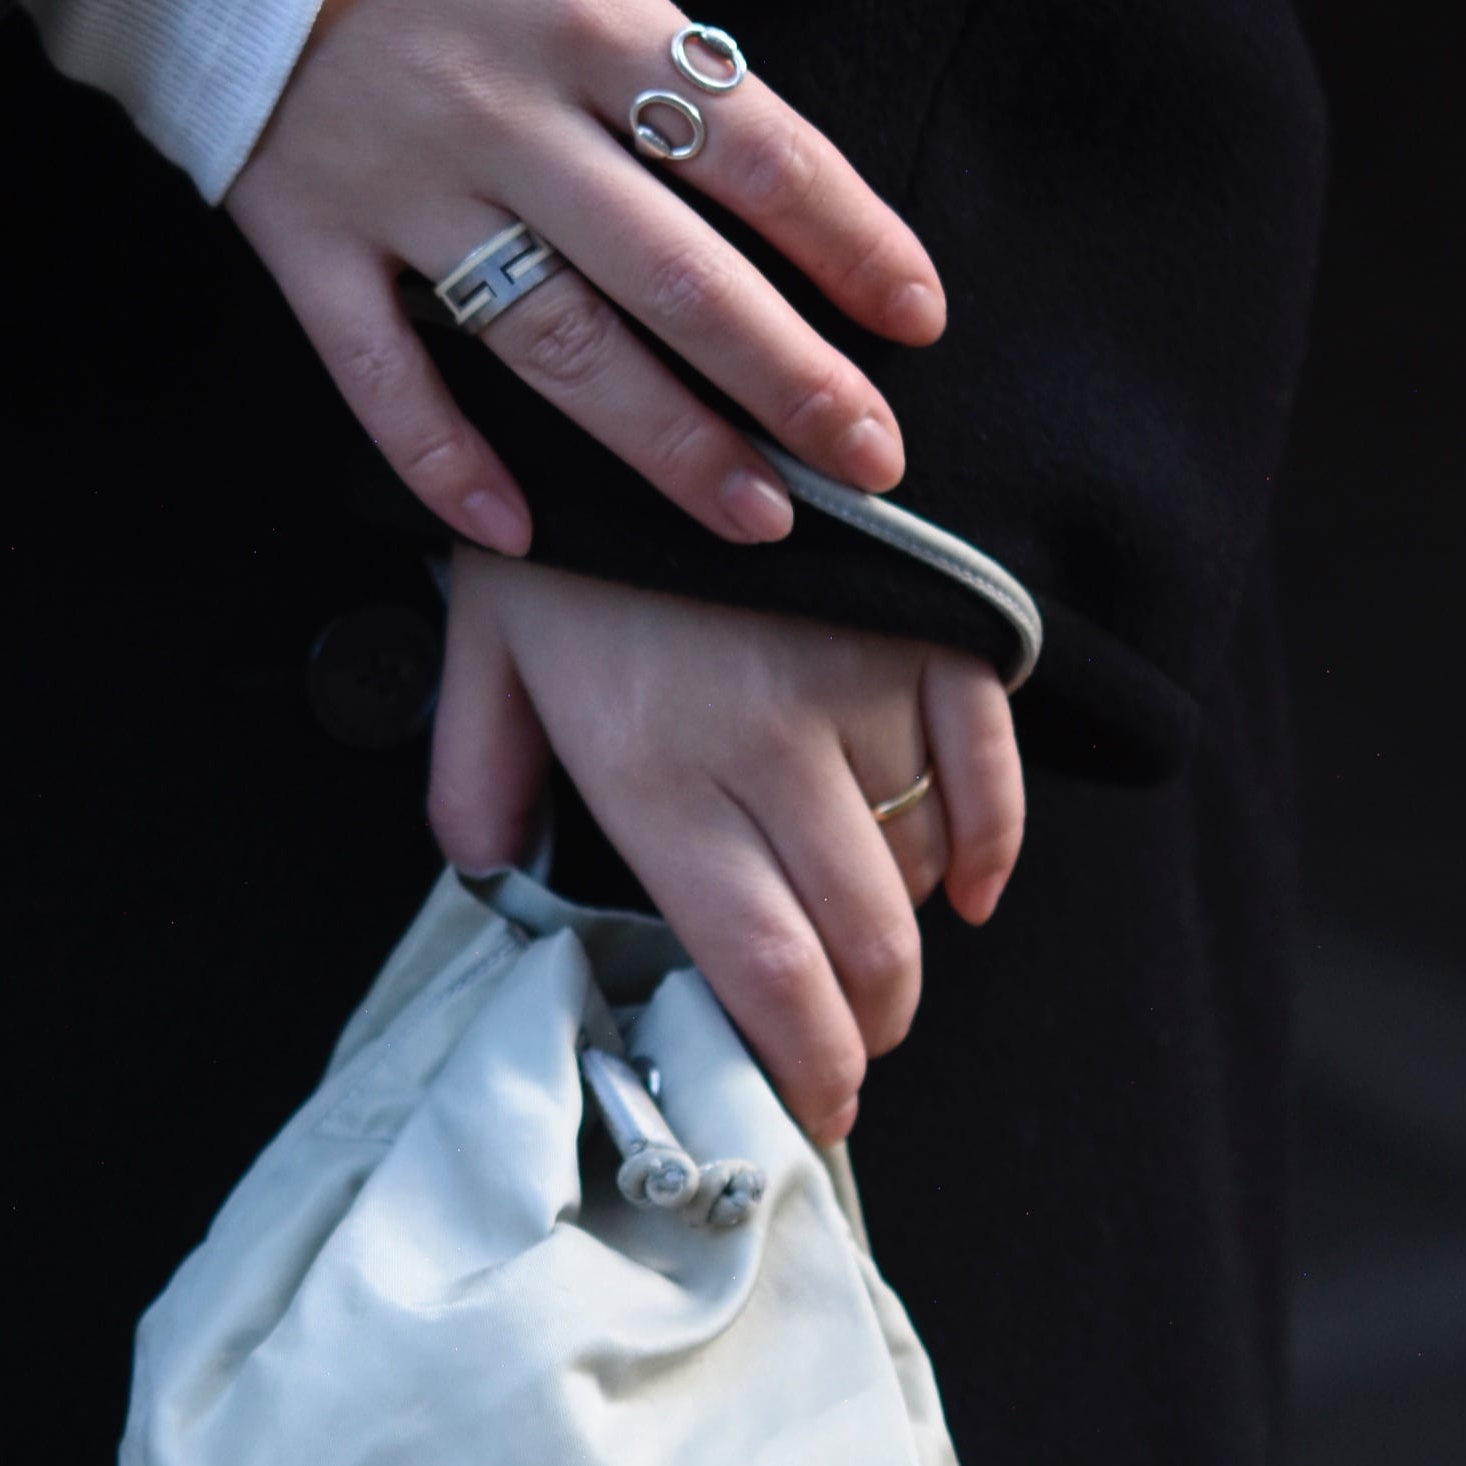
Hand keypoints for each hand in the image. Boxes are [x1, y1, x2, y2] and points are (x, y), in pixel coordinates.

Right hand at [227, 0, 944, 559]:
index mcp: (582, 5)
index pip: (752, 143)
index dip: (848, 237)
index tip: (917, 318)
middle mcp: (503, 113)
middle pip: (674, 272)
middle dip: (785, 380)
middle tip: (870, 463)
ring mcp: (399, 187)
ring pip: (551, 342)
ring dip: (660, 442)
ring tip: (752, 520)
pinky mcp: (303, 235)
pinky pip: (376, 371)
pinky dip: (440, 458)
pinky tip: (516, 531)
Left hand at [430, 554, 1024, 1143]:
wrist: (654, 353)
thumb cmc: (560, 515)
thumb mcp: (479, 647)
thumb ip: (478, 775)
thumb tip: (493, 872)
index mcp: (651, 772)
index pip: (760, 968)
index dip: (805, 1063)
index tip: (814, 1113)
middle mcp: (765, 746)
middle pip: (859, 944)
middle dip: (867, 1029)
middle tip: (850, 1058)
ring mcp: (859, 683)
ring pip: (915, 867)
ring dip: (906, 940)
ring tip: (876, 970)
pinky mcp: (926, 626)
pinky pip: (984, 766)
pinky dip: (987, 844)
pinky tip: (966, 891)